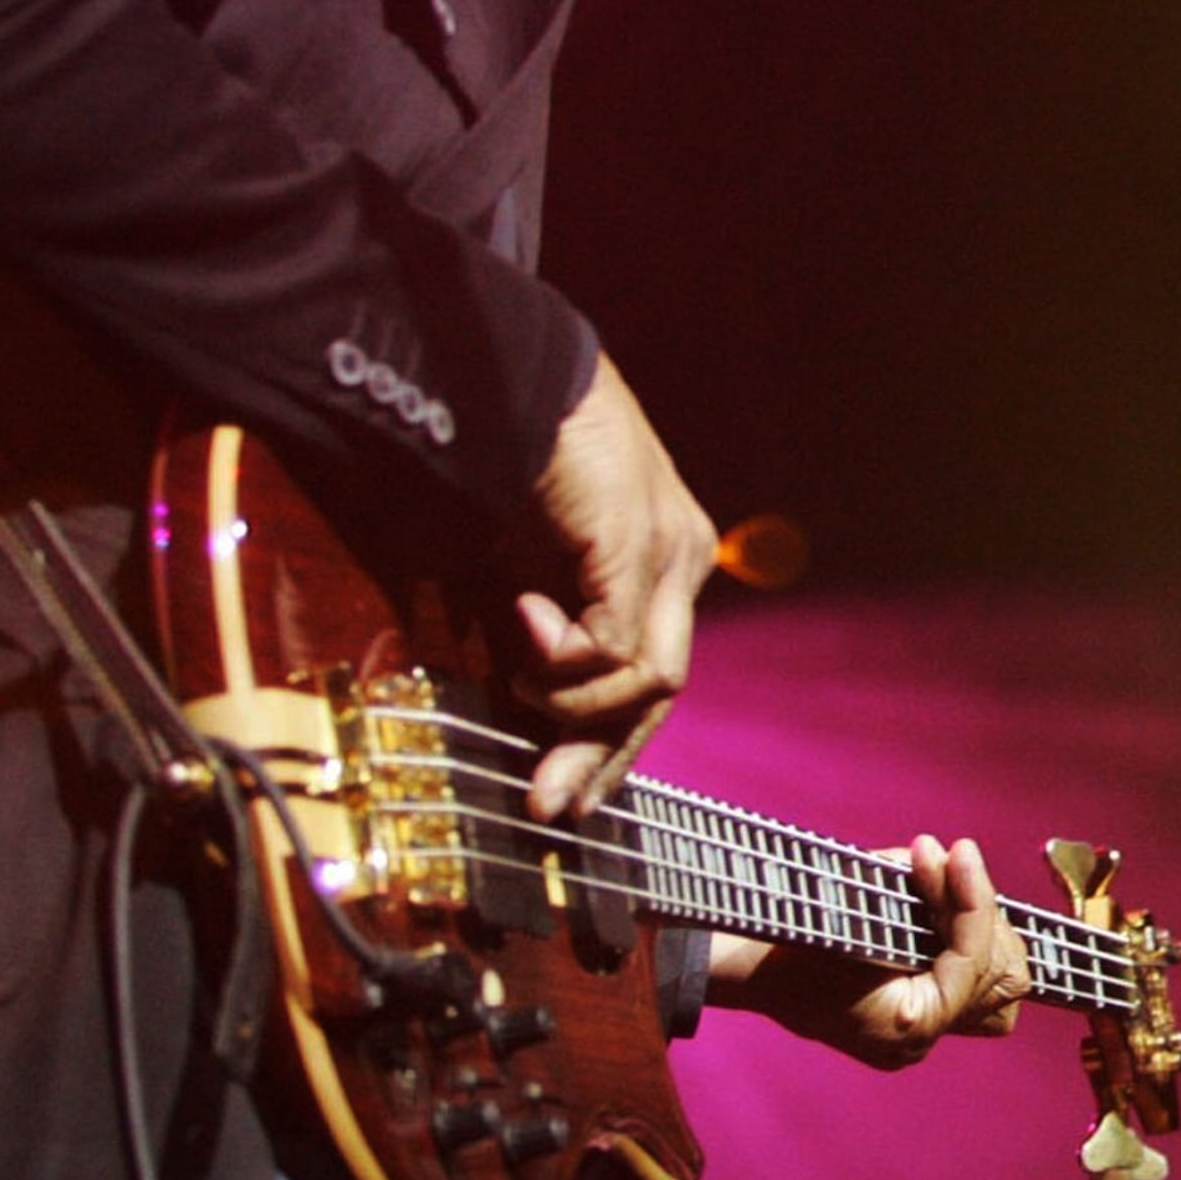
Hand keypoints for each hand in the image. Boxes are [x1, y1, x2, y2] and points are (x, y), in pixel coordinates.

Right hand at [513, 355, 713, 818]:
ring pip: (645, 680)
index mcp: (662, 562)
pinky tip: (521, 626)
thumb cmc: (499, 462)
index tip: (566, 799)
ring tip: (517, 678)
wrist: (499, 373)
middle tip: (546, 806)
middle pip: (658, 691)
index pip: (652, 678)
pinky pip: (614, 644)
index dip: (609, 746)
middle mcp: (681, 559)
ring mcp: (669, 549)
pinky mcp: (638, 541)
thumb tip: (526, 698)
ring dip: (572, 704)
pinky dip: (564, 657)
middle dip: (598, 758)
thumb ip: (538, 625)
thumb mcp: (521, 564)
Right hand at [708, 834, 1031, 1066]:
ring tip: (944, 873)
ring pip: (995, 985)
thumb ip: (903, 885)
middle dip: (982, 914)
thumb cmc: (784, 939)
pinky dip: (962, 940)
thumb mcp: (847, 905)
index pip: (972, 958)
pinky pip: (968, 986)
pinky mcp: (912, 1021)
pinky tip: (941, 900)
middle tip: (953, 861)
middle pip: (1003, 978)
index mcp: (908, 1024)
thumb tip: (947, 856)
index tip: (957, 847)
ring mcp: (917, 1039)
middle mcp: (920, 1042)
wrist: (740, 970)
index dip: (971, 898)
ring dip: (977, 924)